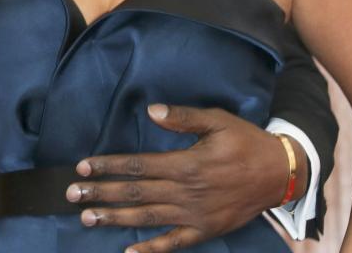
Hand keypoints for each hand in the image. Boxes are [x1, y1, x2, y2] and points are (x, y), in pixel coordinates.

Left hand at [67, 104, 308, 252]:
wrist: (280, 173)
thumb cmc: (245, 142)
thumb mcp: (217, 121)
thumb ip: (184, 118)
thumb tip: (152, 112)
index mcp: (186, 163)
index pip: (138, 166)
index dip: (109, 166)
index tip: (84, 166)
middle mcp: (186, 192)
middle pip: (135, 193)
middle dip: (101, 192)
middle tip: (71, 193)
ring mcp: (194, 215)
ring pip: (147, 217)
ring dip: (115, 218)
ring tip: (86, 217)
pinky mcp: (204, 231)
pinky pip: (174, 243)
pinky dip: (151, 250)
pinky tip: (128, 252)